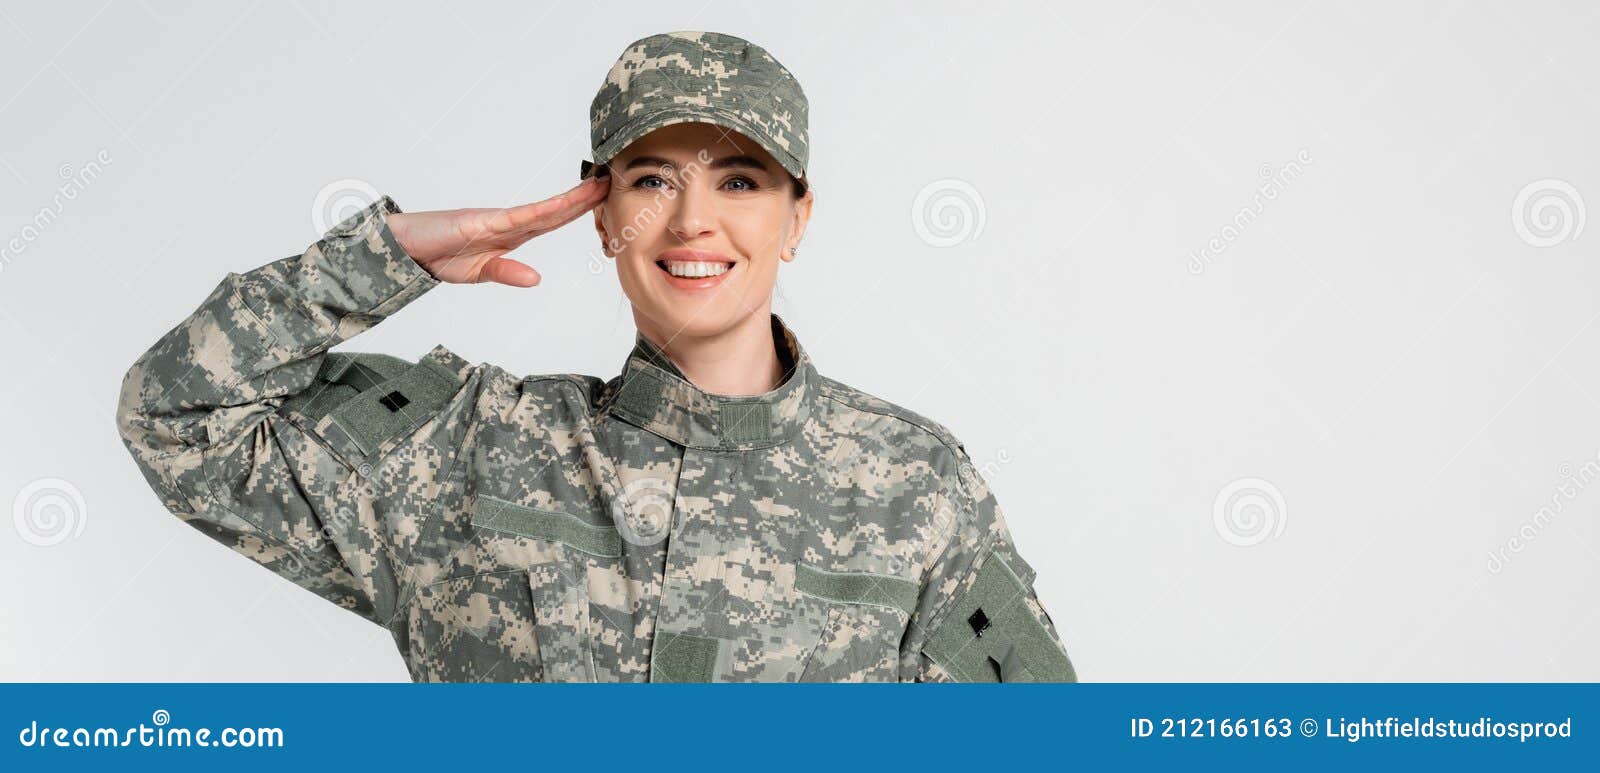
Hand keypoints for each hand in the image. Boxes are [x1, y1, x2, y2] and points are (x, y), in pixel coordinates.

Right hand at [385, 176, 609, 286]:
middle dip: (585, 198)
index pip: (552, 221)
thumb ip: (507, 273)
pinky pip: (521, 217)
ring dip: (573, 199)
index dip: (578, 210)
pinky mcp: (484, 221)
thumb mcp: (478, 273)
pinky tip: (565, 206)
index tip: (601, 200)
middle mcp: (509, 223)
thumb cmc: (437, 255)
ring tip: (599, 185)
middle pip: (556, 210)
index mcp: (511, 235)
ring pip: (545, 209)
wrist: (405, 248)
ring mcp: (498, 220)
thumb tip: (537, 279)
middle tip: (613, 182)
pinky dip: (544, 211)